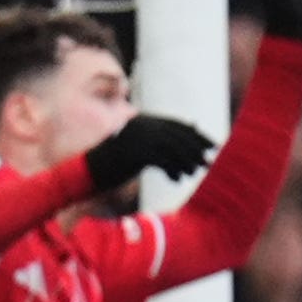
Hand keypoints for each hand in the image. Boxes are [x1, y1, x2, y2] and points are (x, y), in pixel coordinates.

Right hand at [80, 111, 216, 190]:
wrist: (89, 167)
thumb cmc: (116, 159)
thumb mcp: (139, 147)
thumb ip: (159, 142)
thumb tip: (185, 138)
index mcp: (144, 122)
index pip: (177, 124)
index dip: (196, 134)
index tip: (212, 143)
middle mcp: (144, 127)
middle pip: (178, 136)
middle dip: (196, 148)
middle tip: (210, 160)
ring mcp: (140, 139)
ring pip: (173, 149)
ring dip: (187, 161)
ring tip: (195, 172)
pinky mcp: (136, 154)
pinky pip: (163, 162)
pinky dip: (172, 171)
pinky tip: (178, 180)